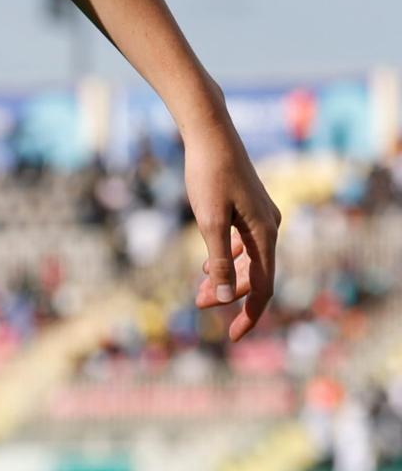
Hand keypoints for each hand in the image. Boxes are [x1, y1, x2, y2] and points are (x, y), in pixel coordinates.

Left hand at [185, 115, 279, 342]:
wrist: (210, 133)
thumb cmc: (207, 174)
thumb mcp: (209, 220)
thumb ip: (220, 260)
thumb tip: (226, 298)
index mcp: (265, 234)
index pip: (264, 286)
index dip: (250, 314)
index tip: (234, 337)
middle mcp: (271, 226)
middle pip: (258, 274)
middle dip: (231, 294)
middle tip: (199, 305)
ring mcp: (263, 215)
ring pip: (251, 258)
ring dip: (227, 276)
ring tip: (200, 290)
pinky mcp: (251, 206)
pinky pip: (246, 242)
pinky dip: (230, 256)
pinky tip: (211, 261)